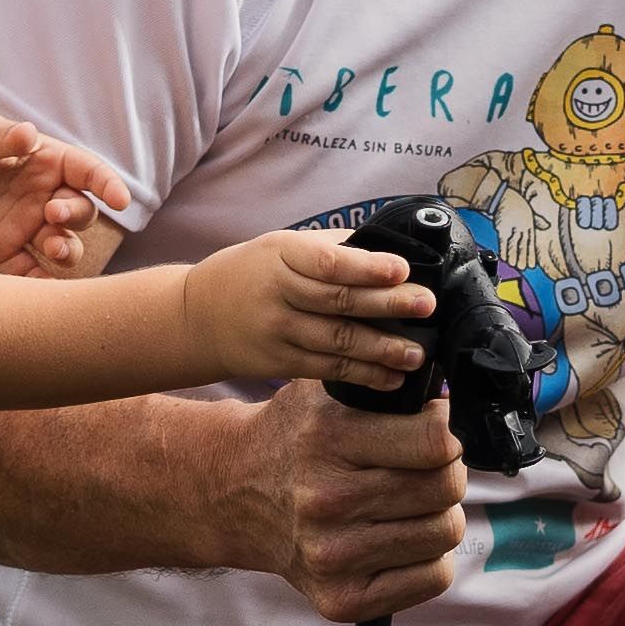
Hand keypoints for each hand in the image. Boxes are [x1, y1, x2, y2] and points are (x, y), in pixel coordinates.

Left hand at [0, 92, 130, 278]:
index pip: (89, 173)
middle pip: (81, 213)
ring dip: (67, 251)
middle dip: (76, 217)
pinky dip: (39, 282)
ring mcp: (25, 225)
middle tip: (53, 214)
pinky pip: (28, 272)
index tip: (120, 200)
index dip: (108, 185)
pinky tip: (42, 288)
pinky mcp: (2, 250)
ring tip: (53, 250)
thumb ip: (5, 137)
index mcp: (48, 162)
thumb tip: (28, 136)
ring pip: (62, 245)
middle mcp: (43, 196)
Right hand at [183, 234, 434, 394]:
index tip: (401, 269)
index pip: (327, 262)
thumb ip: (330, 249)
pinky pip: (328, 369)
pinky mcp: (281, 363)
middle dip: (388, 305)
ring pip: (337, 342)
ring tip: (416, 353)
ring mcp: (278, 331)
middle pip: (339, 301)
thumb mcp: (281, 247)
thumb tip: (389, 250)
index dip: (366, 267)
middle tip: (426, 306)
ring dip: (381, 349)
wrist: (198, 317)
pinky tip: (391, 378)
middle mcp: (279, 293)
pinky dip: (362, 375)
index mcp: (282, 255)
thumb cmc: (253, 273)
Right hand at [242, 384, 469, 621]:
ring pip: (446, 532)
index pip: (434, 443)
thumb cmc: (293, 441)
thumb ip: (382, 386)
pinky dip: (429, 557)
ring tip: (408, 504)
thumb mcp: (323, 392)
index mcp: (327, 440)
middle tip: (422, 469)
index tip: (435, 433)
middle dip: (445, 472)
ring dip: (438, 514)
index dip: (446, 434)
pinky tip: (399, 538)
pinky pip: (434, 577)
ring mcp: (333, 556)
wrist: (232, 494)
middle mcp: (326, 501)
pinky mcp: (341, 599)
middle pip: (445, 488)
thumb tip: (451, 403)